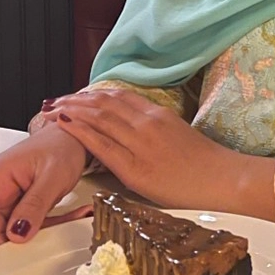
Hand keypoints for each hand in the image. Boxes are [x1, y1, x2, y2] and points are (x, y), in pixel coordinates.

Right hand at [0, 123, 92, 269]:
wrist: (70, 136)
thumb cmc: (60, 145)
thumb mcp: (53, 175)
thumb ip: (34, 205)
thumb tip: (16, 234)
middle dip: (20, 243)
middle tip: (52, 236)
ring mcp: (1, 198)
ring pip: (9, 233)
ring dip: (39, 232)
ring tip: (68, 218)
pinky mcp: (13, 205)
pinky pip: (21, 227)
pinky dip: (43, 227)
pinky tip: (65, 218)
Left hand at [44, 88, 274, 220]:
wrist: (223, 180)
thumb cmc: (205, 165)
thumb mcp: (179, 135)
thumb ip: (154, 129)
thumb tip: (133, 131)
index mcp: (158, 114)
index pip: (118, 96)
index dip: (93, 94)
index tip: (75, 96)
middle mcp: (147, 123)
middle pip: (103, 103)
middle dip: (75, 100)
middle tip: (54, 100)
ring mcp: (141, 144)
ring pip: (98, 118)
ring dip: (71, 111)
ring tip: (51, 109)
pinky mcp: (135, 168)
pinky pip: (101, 145)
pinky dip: (80, 132)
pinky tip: (64, 125)